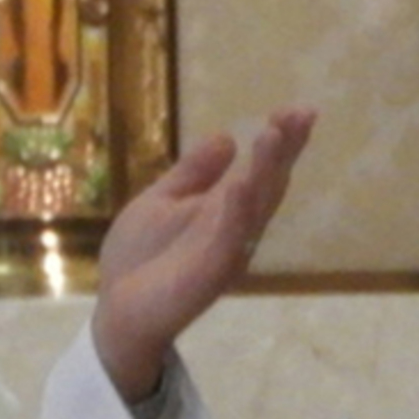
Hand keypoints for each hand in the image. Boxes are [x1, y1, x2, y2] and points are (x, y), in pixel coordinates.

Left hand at [91, 107, 317, 401]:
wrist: (117, 308)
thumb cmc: (140, 257)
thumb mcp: (163, 202)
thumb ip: (193, 173)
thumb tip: (226, 137)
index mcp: (225, 209)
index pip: (260, 170)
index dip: (279, 142)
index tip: (295, 110)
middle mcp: (235, 228)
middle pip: (267, 184)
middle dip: (283, 149)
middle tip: (300, 114)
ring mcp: (225, 250)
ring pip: (253, 207)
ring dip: (264, 171)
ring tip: (274, 134)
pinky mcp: (208, 272)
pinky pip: (227, 240)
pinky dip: (236, 213)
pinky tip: (242, 185)